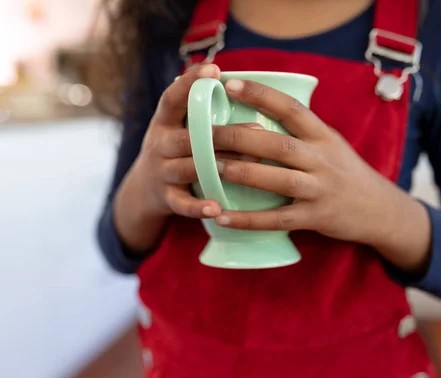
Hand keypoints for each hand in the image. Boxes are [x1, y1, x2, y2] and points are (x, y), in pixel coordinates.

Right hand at [126, 64, 259, 219]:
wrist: (144, 190)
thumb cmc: (175, 150)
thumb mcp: (178, 126)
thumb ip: (200, 111)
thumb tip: (244, 84)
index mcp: (164, 121)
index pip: (173, 97)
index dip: (190, 82)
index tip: (214, 68)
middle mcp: (160, 144)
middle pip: (189, 137)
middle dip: (222, 133)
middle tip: (258, 127)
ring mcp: (162, 172)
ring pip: (191, 167)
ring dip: (220, 165)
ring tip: (251, 163)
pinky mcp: (166, 198)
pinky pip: (182, 203)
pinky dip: (199, 207)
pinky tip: (217, 207)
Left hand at [211, 78, 415, 246]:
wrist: (378, 209)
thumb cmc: (346, 172)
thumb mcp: (331, 144)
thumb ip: (301, 131)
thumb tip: (257, 109)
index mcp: (323, 136)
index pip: (291, 108)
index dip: (260, 94)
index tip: (229, 83)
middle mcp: (322, 160)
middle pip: (277, 144)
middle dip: (239, 138)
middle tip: (204, 133)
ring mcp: (319, 190)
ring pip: (277, 179)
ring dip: (243, 174)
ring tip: (211, 168)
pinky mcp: (315, 218)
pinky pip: (277, 219)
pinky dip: (249, 220)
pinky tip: (223, 217)